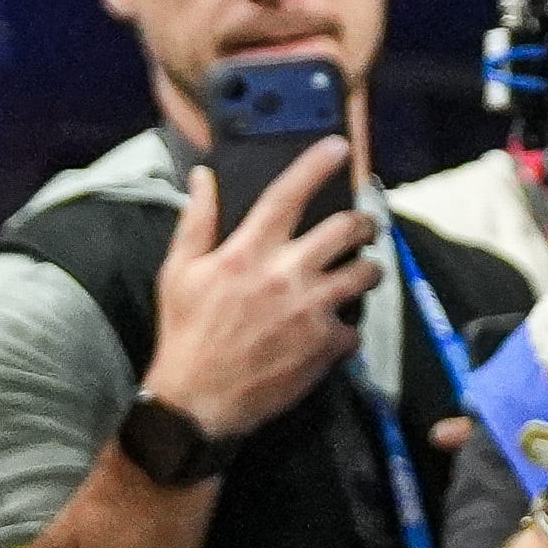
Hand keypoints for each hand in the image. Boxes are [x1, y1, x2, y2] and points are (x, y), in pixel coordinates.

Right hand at [137, 145, 377, 443]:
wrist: (197, 400)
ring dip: (368, 270)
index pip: (288, 194)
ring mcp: (311, 309)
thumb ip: (197, 222)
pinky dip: (347, 328)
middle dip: (363, 223)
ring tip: (359, 274)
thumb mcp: (179, 272)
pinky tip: (331, 331)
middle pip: (347, 229)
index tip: (340, 146)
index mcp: (246, 251)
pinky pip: (355, 326)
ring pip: (367, 273)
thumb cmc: (186, 333)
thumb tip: (203, 177)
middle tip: (362, 228)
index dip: (318, 164)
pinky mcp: (327, 344)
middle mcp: (284, 273)